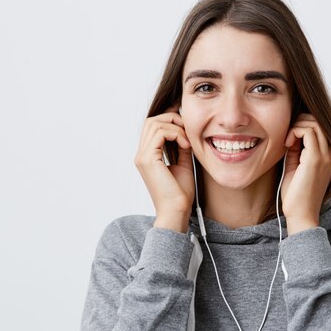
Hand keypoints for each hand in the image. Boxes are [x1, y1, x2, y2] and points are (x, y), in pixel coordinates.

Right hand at [134, 105, 194, 231]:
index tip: (188, 130)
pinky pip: (160, 133)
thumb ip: (181, 148)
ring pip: (154, 123)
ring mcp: (142, 157)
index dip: (170, 121)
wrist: (176, 211)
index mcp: (148, 156)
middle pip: (151, 121)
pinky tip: (186, 145)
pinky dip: (175, 134)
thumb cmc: (180, 194)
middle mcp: (141, 155)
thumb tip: (186, 132)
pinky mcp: (148, 159)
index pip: (153, 127)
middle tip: (188, 130)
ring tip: (188, 140)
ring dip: (175, 127)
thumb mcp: (183, 164)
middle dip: (172, 119)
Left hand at [281, 113, 330, 234]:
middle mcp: (330, 155)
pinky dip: (294, 131)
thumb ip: (296, 151)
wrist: (301, 215)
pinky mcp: (315, 159)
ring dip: (296, 126)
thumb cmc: (296, 196)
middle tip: (286, 136)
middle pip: (318, 123)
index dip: (302, 127)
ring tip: (286, 141)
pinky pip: (308, 131)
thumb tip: (291, 135)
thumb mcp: (295, 167)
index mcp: (328, 157)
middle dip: (299, 123)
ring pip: (314, 124)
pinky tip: (286, 144)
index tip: (287, 139)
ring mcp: (325, 156)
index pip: (320, 129)